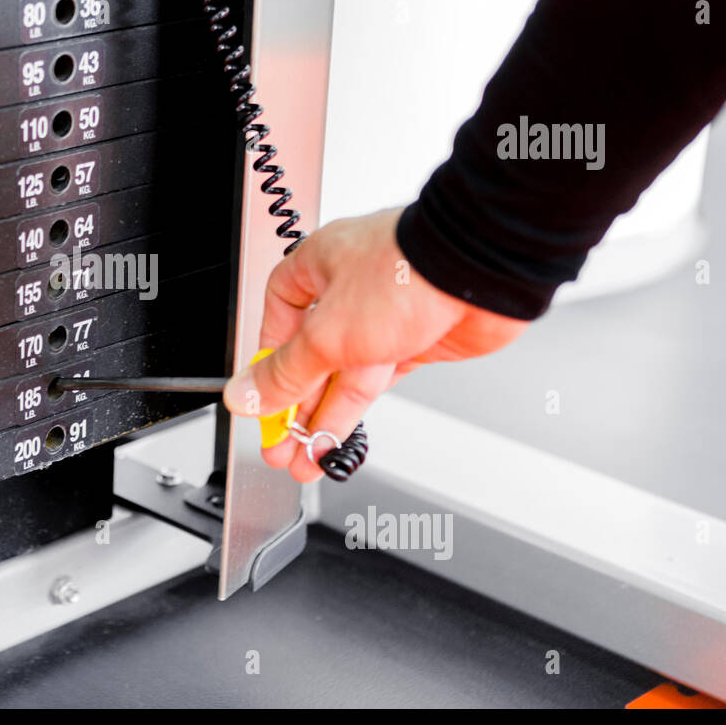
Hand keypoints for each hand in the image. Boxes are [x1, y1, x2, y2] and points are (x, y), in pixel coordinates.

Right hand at [222, 207, 530, 482]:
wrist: (479, 274)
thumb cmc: (406, 274)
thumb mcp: (327, 333)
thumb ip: (285, 373)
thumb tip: (246, 395)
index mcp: (318, 266)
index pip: (278, 314)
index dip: (268, 356)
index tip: (260, 392)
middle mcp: (349, 290)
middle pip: (310, 355)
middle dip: (293, 404)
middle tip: (278, 443)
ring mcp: (384, 318)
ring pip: (342, 376)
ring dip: (320, 420)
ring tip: (302, 457)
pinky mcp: (414, 344)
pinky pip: (373, 385)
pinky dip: (352, 414)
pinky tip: (334, 441)